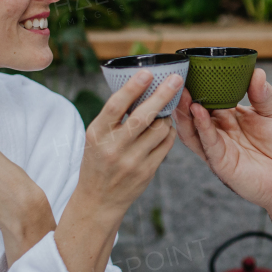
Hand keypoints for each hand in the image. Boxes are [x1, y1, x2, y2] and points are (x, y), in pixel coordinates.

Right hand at [69, 70, 180, 226]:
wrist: (98, 199)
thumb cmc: (97, 161)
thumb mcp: (95, 137)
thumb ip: (112, 117)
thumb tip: (138, 87)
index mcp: (97, 134)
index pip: (116, 106)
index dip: (133, 88)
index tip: (147, 73)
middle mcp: (114, 148)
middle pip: (143, 117)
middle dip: (162, 95)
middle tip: (176, 79)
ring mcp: (132, 161)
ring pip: (159, 130)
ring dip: (167, 115)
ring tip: (166, 108)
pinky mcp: (147, 172)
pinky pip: (166, 145)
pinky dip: (169, 132)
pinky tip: (166, 127)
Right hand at [172, 68, 271, 216]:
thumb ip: (264, 94)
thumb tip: (257, 72)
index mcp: (230, 117)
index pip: (210, 98)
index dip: (200, 86)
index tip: (192, 68)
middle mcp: (219, 131)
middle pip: (195, 113)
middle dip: (187, 97)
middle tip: (179, 79)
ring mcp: (218, 147)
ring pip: (193, 129)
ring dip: (186, 112)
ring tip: (183, 93)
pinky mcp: (221, 163)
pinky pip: (207, 143)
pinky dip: (201, 127)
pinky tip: (199, 111)